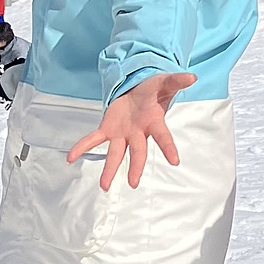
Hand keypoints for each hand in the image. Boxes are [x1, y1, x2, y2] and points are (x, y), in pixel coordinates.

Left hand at [66, 71, 194, 190]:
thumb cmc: (153, 90)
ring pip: (116, 153)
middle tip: (133, 183)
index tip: (175, 161)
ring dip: (110, 169)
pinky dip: (82, 147)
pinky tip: (71, 157)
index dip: (169, 148)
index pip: (163, 136)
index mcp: (154, 122)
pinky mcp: (108, 129)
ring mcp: (122, 133)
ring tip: (104, 186)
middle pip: (138, 151)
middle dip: (135, 166)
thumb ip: (176, 81)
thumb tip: (192, 77)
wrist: (138, 90)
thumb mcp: (164, 82)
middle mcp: (138, 132)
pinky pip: (94, 140)